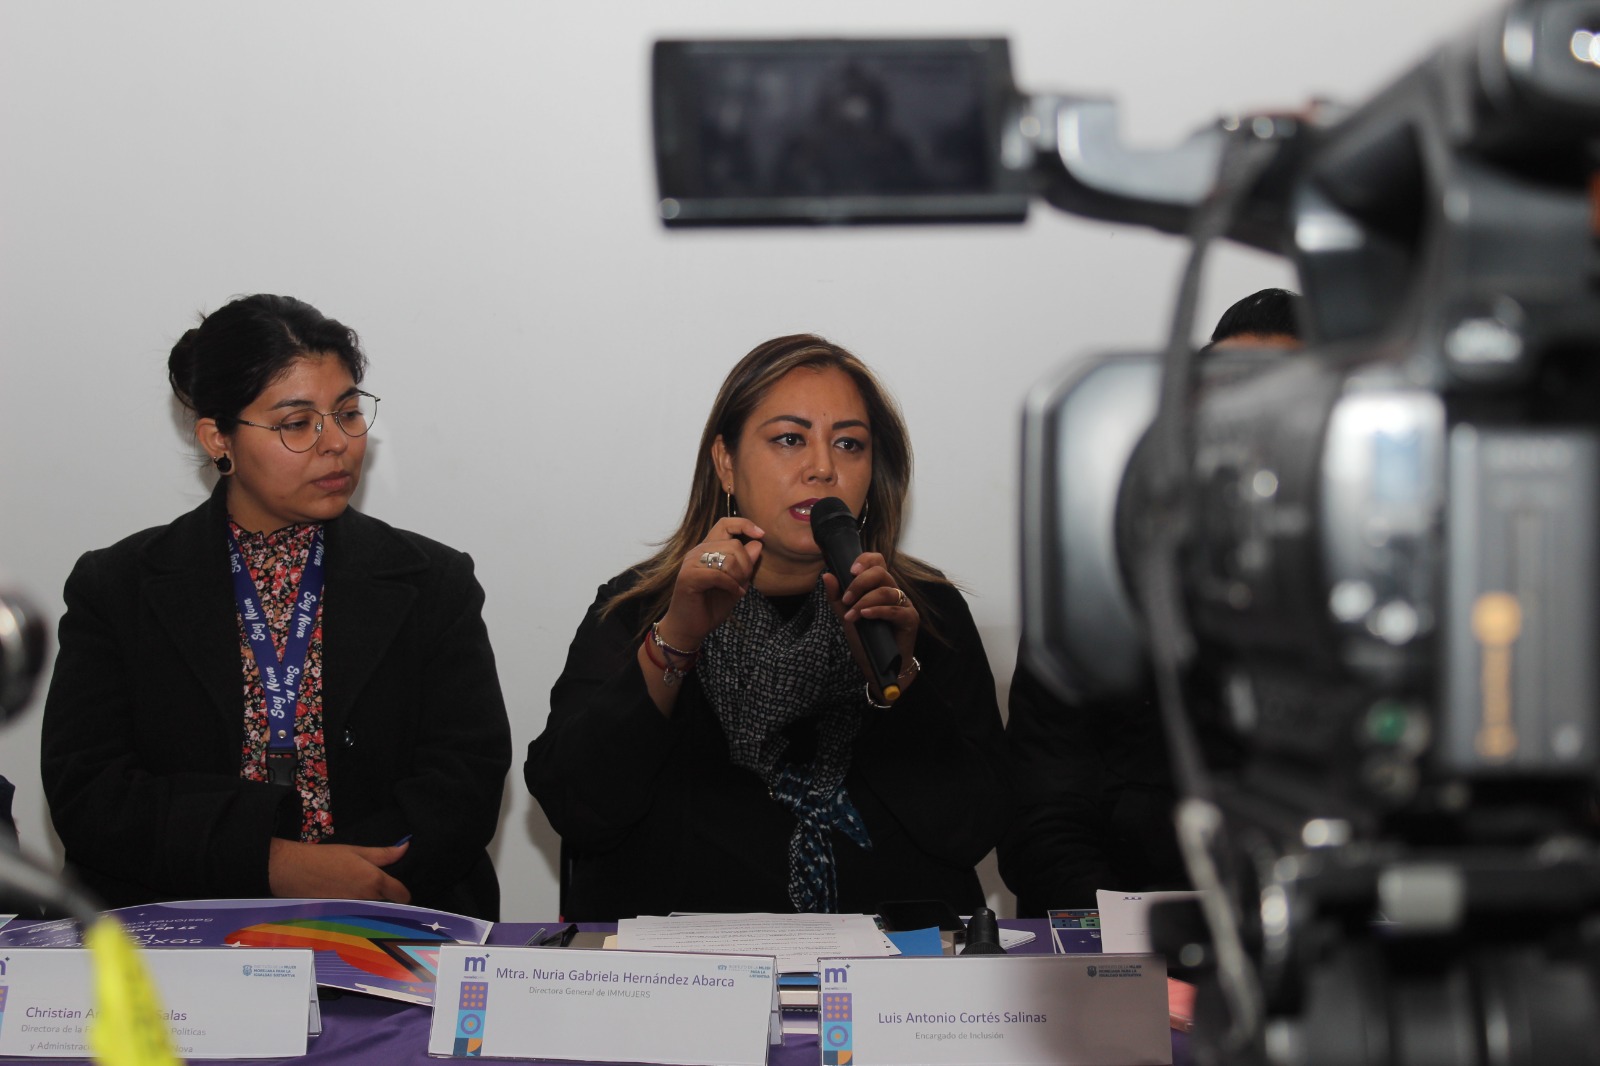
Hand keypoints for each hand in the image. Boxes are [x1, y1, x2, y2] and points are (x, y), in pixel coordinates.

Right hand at [267, 838, 411, 903]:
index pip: (402, 895)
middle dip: (390, 900)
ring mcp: (354, 912)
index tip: (399, 887)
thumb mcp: (356, 851)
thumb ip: (383, 853)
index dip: (404, 892)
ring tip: (366, 896)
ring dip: (375, 907)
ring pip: (374, 913)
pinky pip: (359, 917)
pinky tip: (352, 904)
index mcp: (374, 882)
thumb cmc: (326, 858)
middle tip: (383, 889)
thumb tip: (406, 847)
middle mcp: (367, 901)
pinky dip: (360, 913)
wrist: (292, 872)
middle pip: (389, 905)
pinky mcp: (342, 917)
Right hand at [655, 517, 764, 649]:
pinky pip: (719, 574)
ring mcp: (691, 562)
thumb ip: (746, 564)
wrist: (689, 628)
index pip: (726, 524)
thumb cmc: (711, 605)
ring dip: (739, 576)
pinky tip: (734, 593)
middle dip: (746, 564)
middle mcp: (698, 551)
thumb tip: (758, 543)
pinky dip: (731, 585)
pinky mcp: (688, 576)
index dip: (744, 525)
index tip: (761, 534)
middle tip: (744, 581)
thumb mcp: (736, 583)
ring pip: (728, 558)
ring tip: (738, 589)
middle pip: (734, 544)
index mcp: (708, 549)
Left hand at [823, 551, 918, 693]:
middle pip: (880, 572)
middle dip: (859, 583)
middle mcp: (893, 591)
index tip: (850, 571)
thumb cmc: (866, 639)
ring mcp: (904, 604)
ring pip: (886, 591)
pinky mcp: (910, 619)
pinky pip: (895, 609)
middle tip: (846, 600)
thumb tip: (827, 575)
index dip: (864, 560)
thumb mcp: (846, 616)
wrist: (878, 665)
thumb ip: (836, 597)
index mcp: (879, 586)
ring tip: (852, 616)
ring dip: (864, 601)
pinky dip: (878, 611)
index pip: (877, 561)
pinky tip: (865, 616)